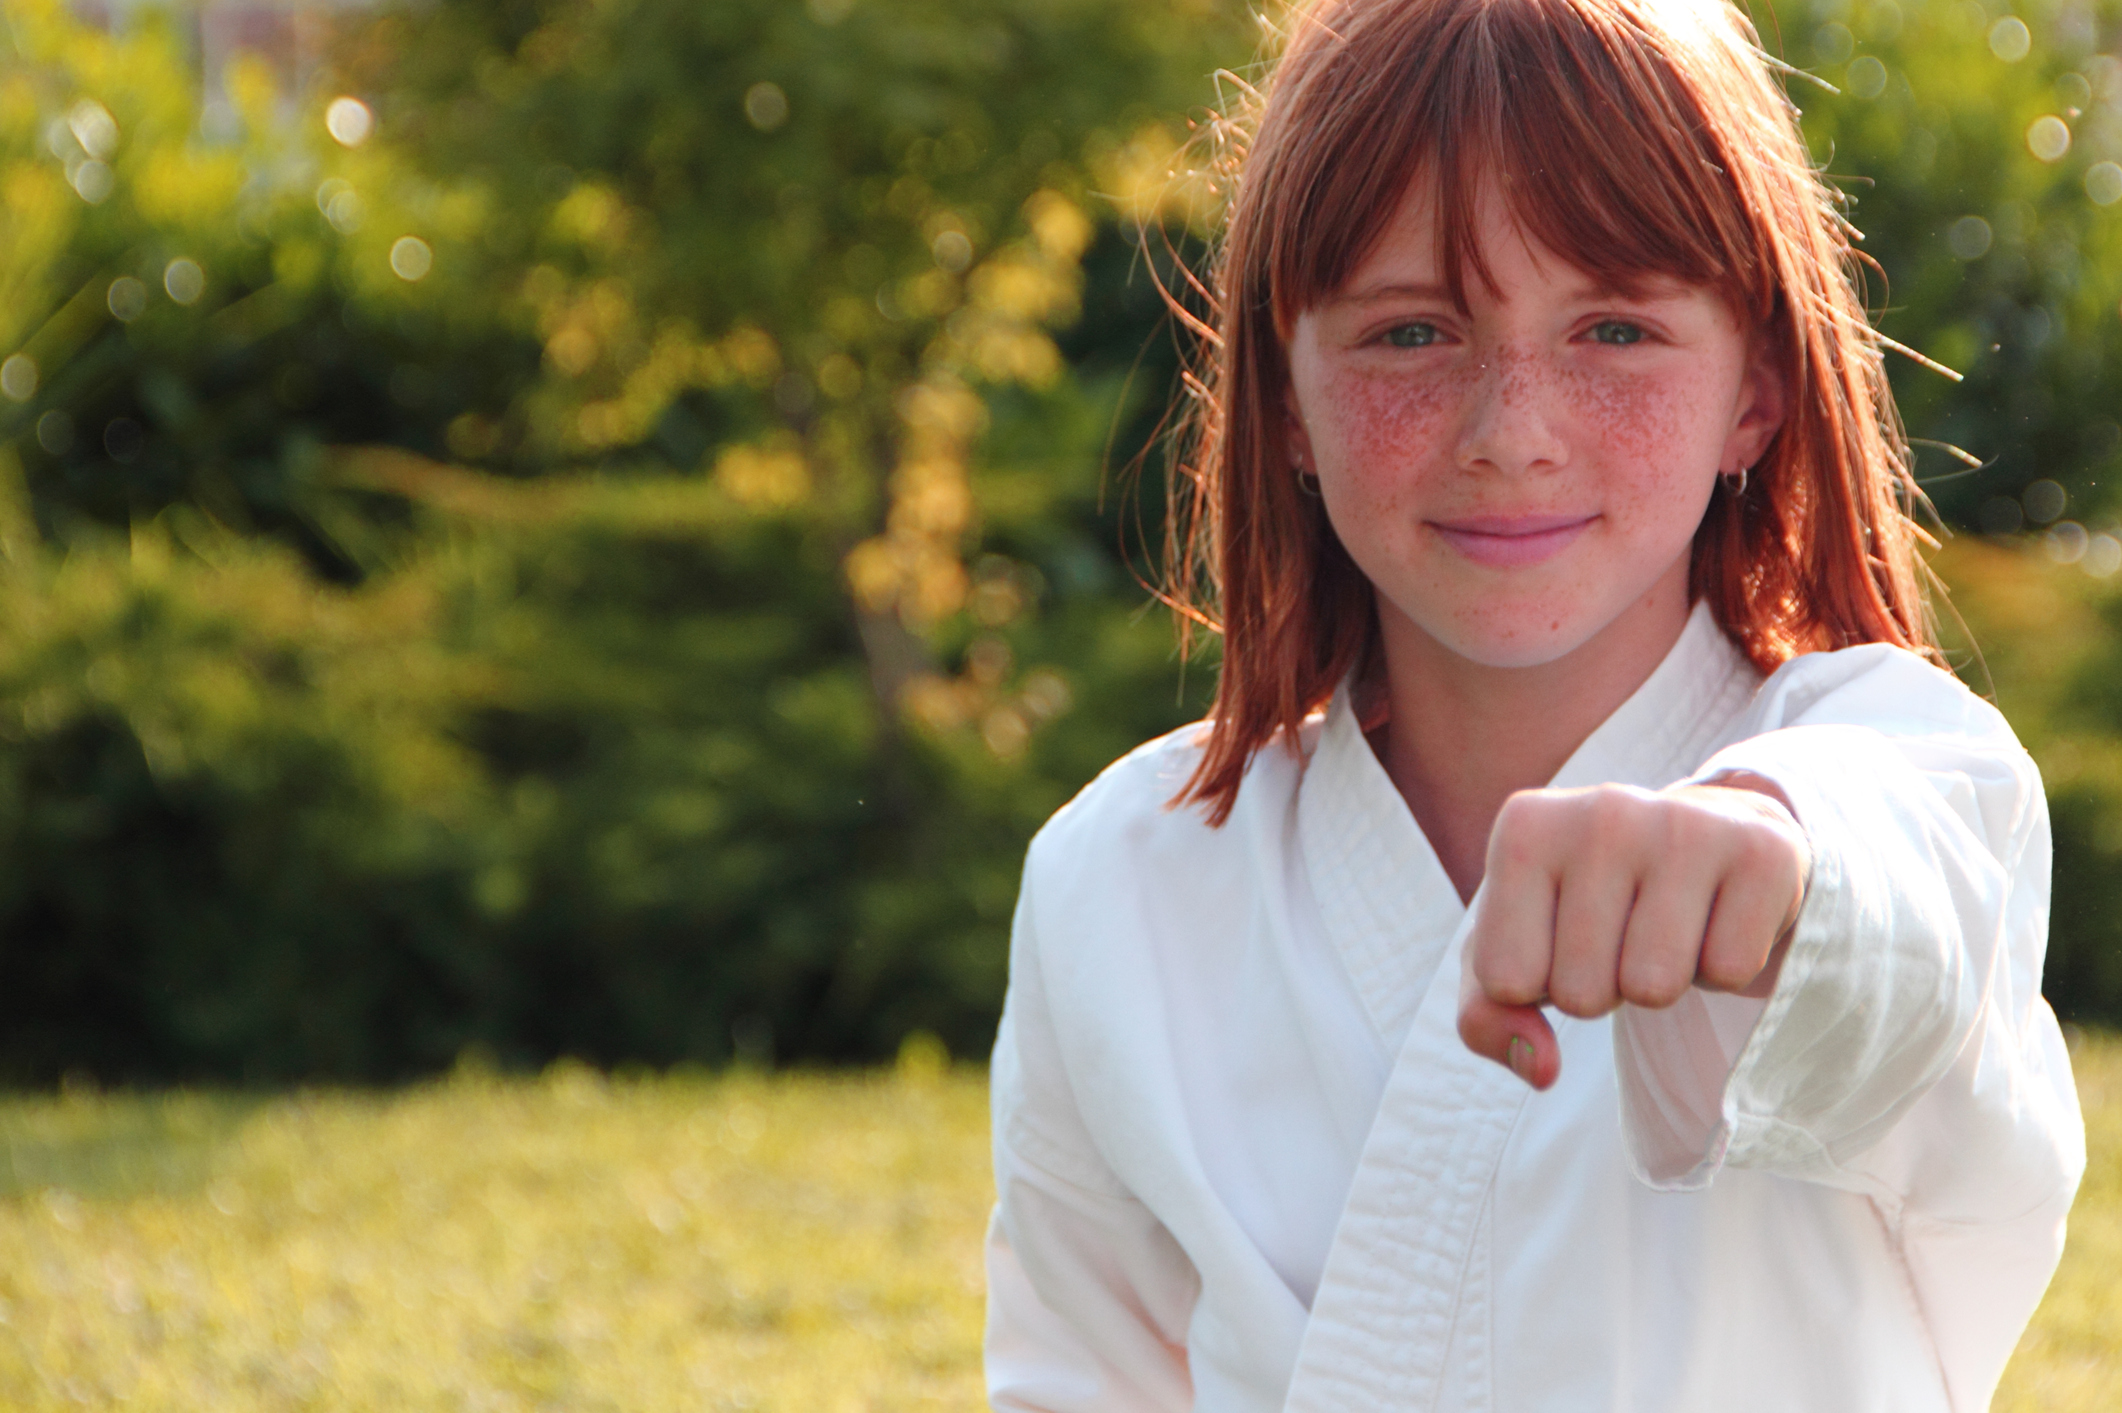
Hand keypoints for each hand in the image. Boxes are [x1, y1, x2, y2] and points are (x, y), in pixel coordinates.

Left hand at [1457, 775, 1810, 1089]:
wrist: (1704, 841)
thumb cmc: (1586, 907)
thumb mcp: (1513, 955)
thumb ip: (1487, 1019)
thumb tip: (1539, 1069)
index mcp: (1525, 829)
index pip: (1507, 983)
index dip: (1538, 985)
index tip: (1561, 938)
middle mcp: (1601, 811)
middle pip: (1582, 994)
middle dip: (1603, 988)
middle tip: (1623, 935)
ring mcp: (1685, 823)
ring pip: (1654, 989)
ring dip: (1661, 982)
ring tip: (1666, 927)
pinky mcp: (1763, 849)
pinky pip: (1730, 972)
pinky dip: (1722, 967)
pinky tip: (1715, 917)